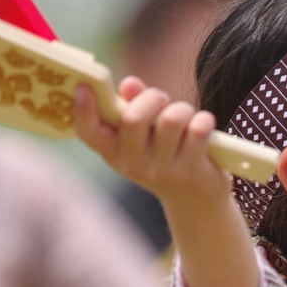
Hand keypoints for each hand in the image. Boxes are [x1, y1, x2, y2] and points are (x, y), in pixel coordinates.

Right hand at [74, 75, 232, 209]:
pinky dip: (203, 119)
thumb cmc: (166, 157)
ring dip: (182, 109)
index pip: (89, 133)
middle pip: (133, 119)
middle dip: (151, 98)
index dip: (83, 110)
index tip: (84, 87)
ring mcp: (162, 171)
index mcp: (114, 153)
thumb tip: (129, 84)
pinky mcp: (191, 172)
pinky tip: (203, 125)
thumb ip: (134, 107)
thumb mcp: (145, 137)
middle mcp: (133, 165)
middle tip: (162, 99)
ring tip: (186, 116)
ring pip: (171, 120)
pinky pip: (198, 130)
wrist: (195, 202)